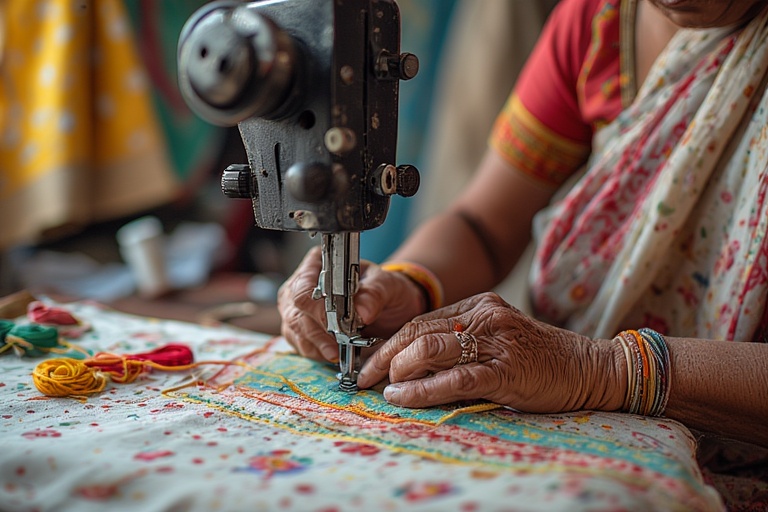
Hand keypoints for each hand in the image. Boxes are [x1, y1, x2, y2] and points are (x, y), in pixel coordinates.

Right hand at [277, 247, 428, 361]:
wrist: (390, 307)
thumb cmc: (385, 289)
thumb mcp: (388, 285)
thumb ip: (375, 294)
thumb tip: (361, 312)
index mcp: (318, 264)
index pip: (303, 287)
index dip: (316, 308)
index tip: (336, 325)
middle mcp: (301, 284)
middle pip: (295, 313)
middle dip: (318, 332)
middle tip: (339, 345)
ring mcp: (297, 308)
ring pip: (295, 331)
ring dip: (318, 345)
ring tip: (339, 352)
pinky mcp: (300, 329)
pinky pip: (300, 345)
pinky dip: (317, 353)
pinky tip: (334, 353)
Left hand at [357, 293, 625, 412]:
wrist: (587, 368)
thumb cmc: (537, 358)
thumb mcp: (495, 340)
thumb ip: (459, 344)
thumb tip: (408, 362)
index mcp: (479, 305)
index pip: (421, 319)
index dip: (389, 341)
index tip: (369, 359)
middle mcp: (484, 316)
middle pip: (418, 330)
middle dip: (384, 354)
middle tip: (363, 375)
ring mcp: (495, 341)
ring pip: (431, 348)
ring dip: (398, 369)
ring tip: (383, 386)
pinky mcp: (505, 369)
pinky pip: (454, 378)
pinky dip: (422, 388)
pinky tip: (403, 396)